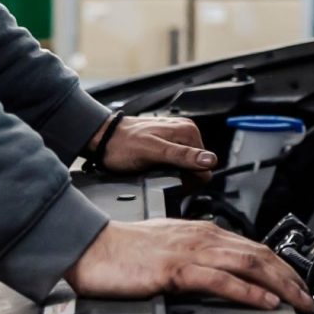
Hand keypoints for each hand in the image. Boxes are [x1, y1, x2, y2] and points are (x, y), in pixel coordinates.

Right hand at [65, 218, 313, 312]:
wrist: (92, 247)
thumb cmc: (124, 251)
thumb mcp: (169, 248)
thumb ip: (196, 258)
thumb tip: (221, 273)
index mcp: (203, 233)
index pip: (254, 248)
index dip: (282, 268)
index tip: (299, 287)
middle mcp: (203, 238)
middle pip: (260, 255)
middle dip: (291, 278)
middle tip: (310, 299)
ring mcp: (191, 252)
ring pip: (248, 265)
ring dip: (280, 285)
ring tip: (299, 302)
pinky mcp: (176, 270)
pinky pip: (220, 280)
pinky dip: (247, 291)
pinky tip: (264, 302)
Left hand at [98, 112, 217, 178]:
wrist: (104, 140)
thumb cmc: (122, 145)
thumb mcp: (153, 152)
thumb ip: (182, 156)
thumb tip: (209, 160)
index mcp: (188, 131)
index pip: (206, 166)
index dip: (191, 181)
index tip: (172, 182)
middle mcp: (186, 131)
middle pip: (198, 167)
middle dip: (183, 178)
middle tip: (161, 178)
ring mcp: (177, 137)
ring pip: (188, 167)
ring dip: (175, 175)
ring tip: (156, 173)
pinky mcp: (169, 143)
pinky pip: (178, 163)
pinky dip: (169, 170)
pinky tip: (156, 170)